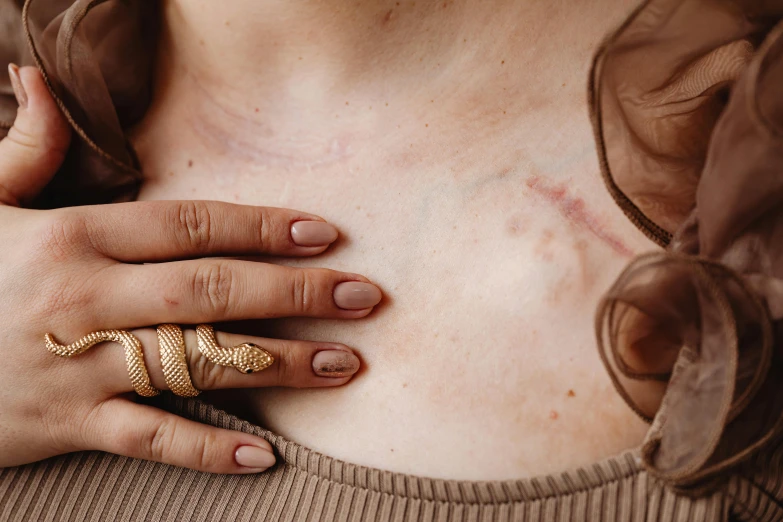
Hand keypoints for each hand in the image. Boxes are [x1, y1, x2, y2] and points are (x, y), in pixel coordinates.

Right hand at [0, 66, 381, 473]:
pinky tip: (267, 453)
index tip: (324, 232)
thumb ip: (21, 150)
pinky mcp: (65, 426)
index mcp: (72, 237)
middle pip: (211, 291)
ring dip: (278, 365)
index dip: (261, 227)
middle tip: (363, 296)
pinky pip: (149, 439)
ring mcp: (77, 366)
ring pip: (195, 363)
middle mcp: (84, 298)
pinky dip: (207, 449)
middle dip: (296, 293)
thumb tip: (34, 80)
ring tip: (344, 363)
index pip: (188, 225)